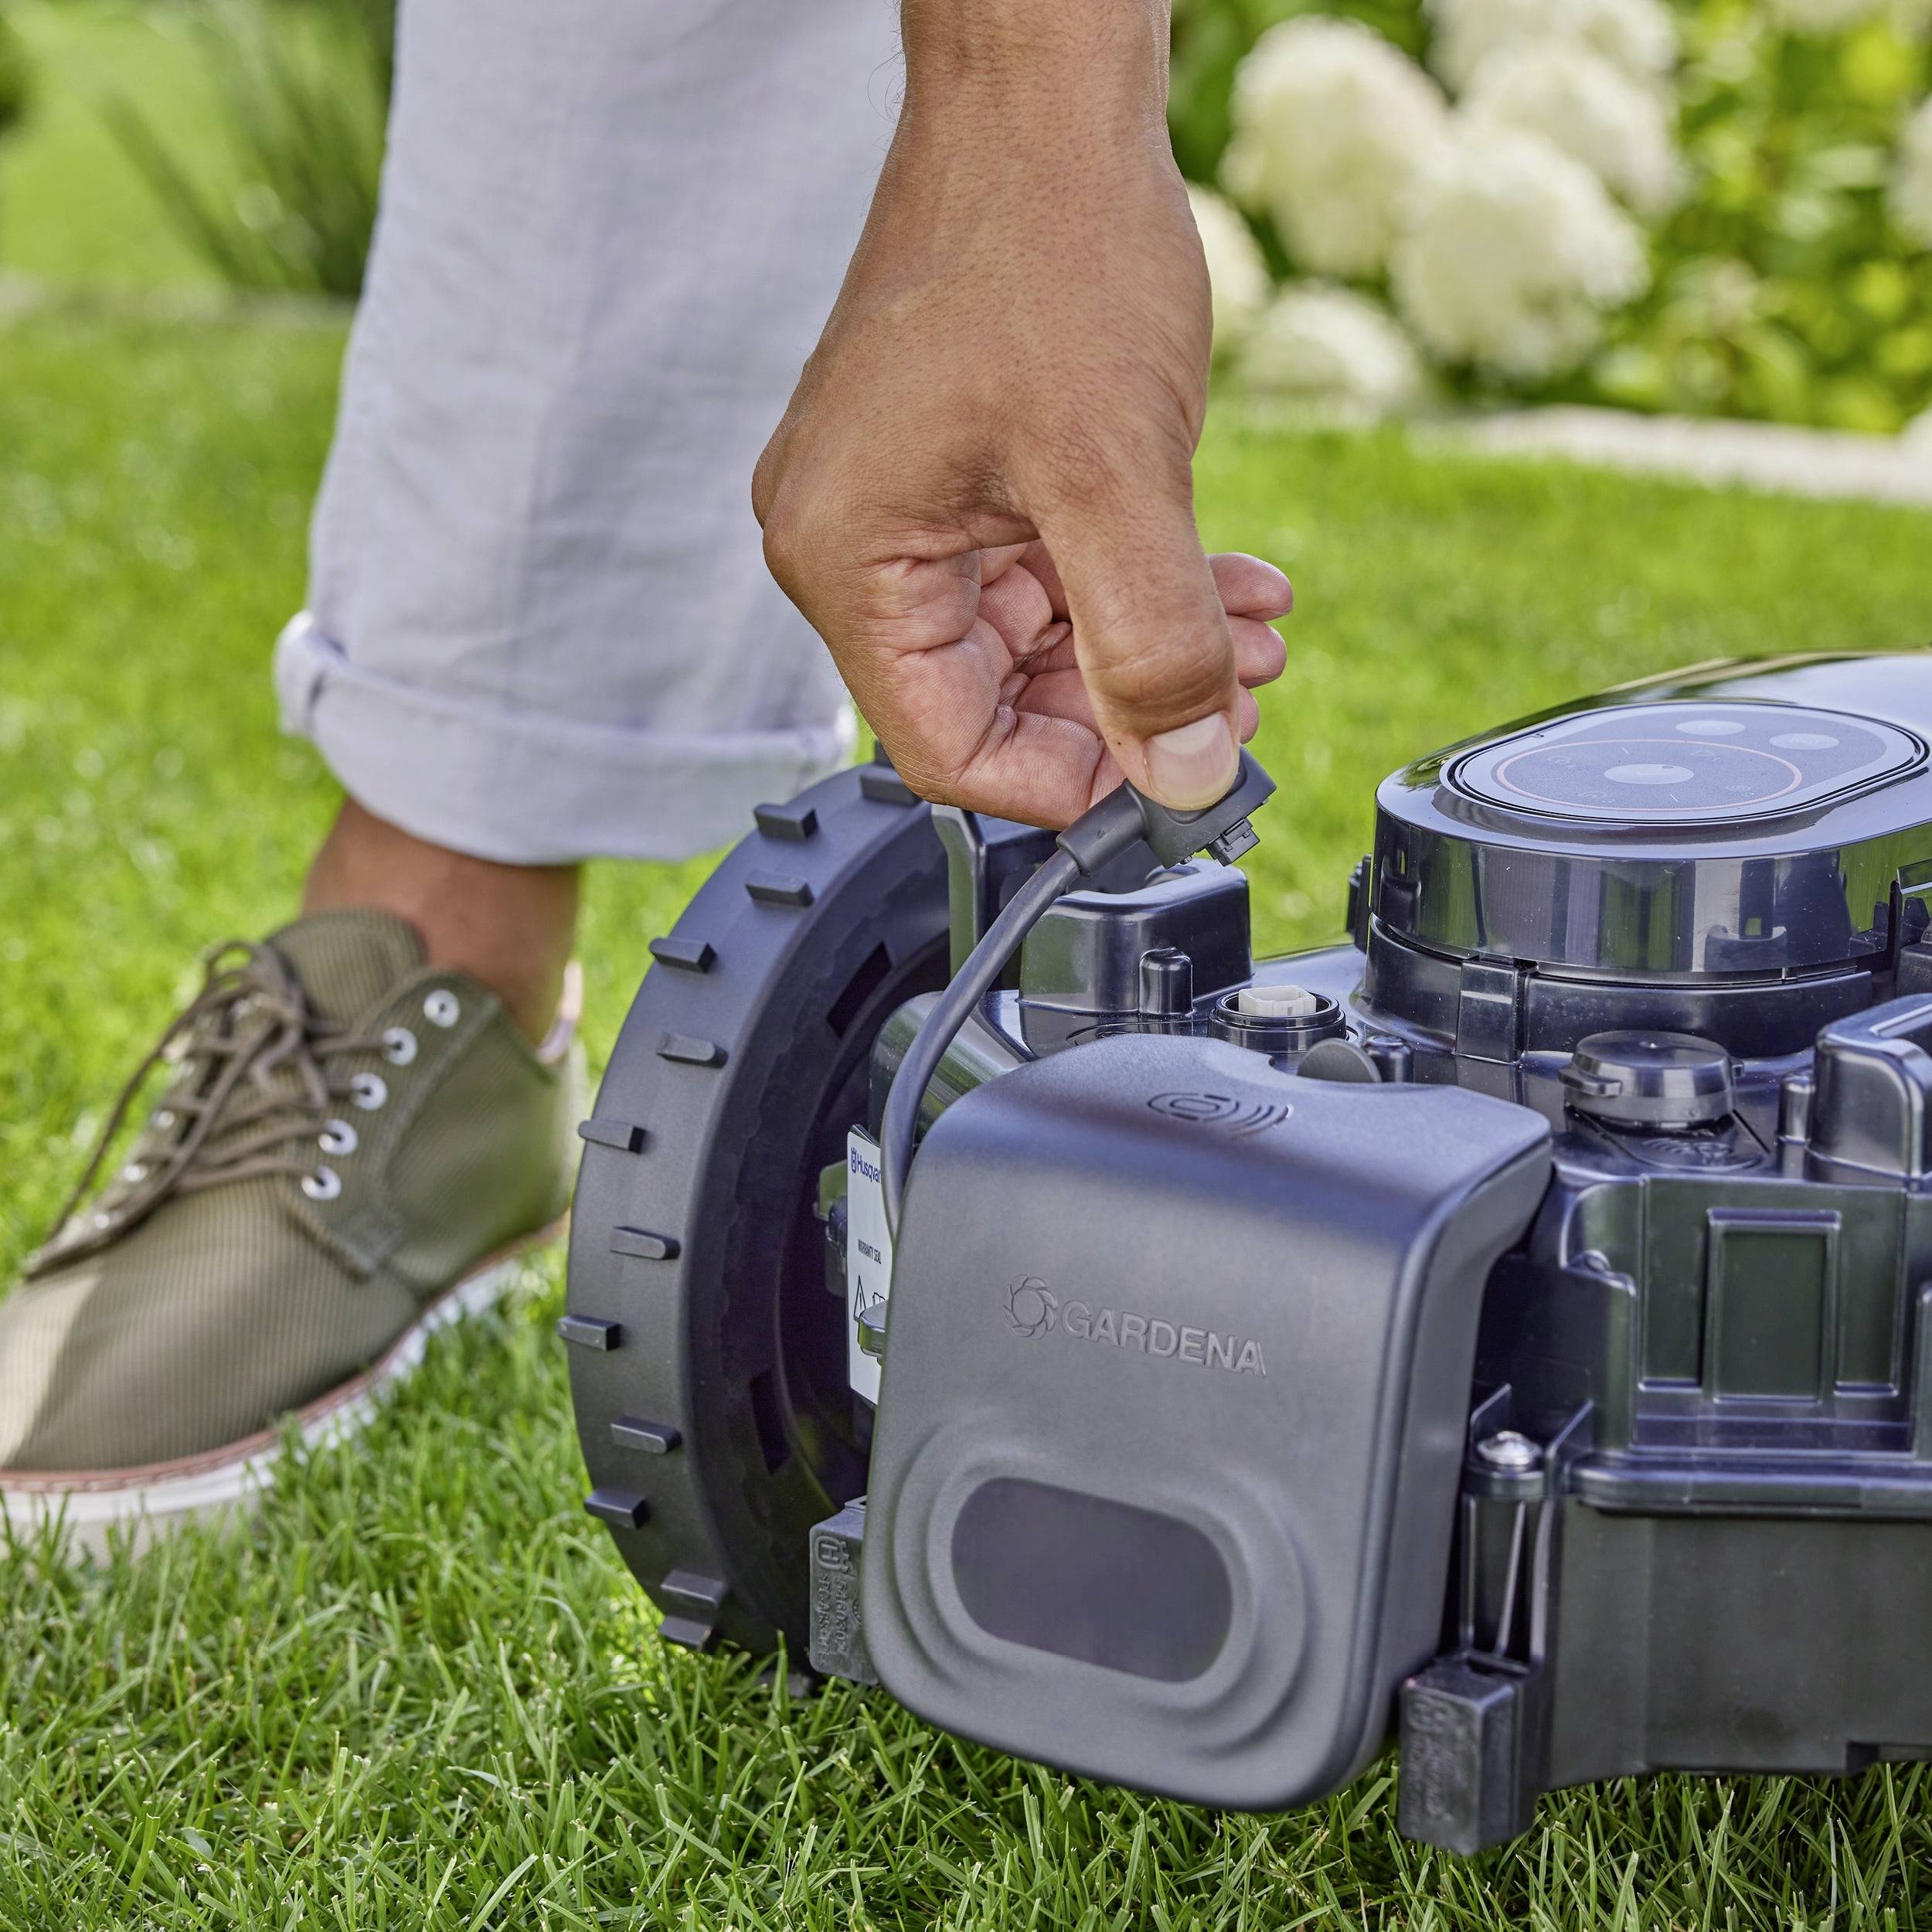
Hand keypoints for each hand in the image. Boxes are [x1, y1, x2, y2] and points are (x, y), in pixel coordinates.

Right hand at [753, 4, 1289, 827]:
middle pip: (993, 700)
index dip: (1071, 779)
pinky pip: (1040, 573)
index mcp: (848, 559)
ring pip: (1032, 641)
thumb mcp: (1119, 476)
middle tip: (1238, 690)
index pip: (947, 750)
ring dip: (1147, 644)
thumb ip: (1154, 645)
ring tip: (1248, 629)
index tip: (1175, 765)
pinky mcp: (949, 475)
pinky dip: (1127, 584)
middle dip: (1128, 704)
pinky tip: (1219, 579)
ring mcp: (897, 506)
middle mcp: (851, 544)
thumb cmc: (1051, 247)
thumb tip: (1187, 774)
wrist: (1044, 99)